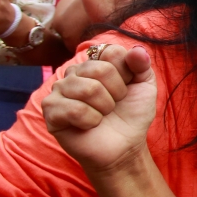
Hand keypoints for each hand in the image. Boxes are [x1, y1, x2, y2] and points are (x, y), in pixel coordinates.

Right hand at [43, 43, 156, 172]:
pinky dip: (91, 120)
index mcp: (96, 62)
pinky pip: (75, 109)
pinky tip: (90, 125)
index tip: (126, 88)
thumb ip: (142, 65)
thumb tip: (137, 50)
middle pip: (101, 70)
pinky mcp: (51, 111)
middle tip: (113, 105)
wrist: (124, 146)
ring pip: (89, 89)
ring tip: (102, 115)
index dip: (126, 73)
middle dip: (117, 93)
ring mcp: (59, 90)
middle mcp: (75, 72)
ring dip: (105, 107)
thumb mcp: (145, 86)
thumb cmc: (132, 115)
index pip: (111, 52)